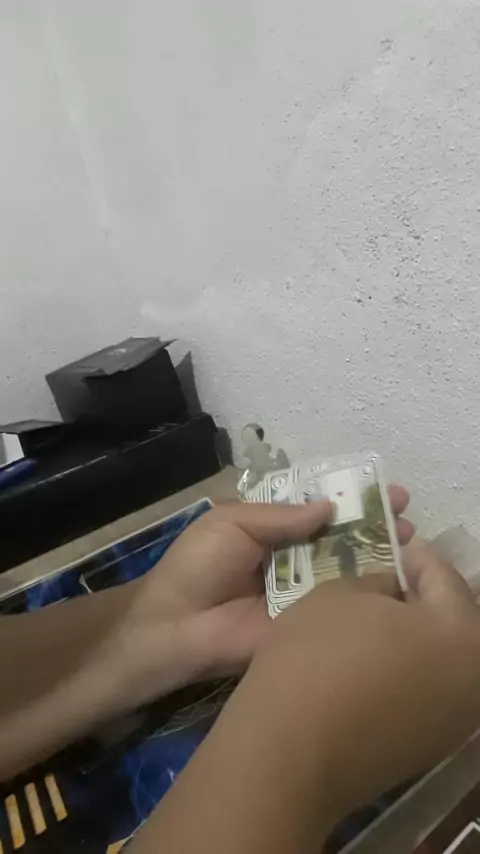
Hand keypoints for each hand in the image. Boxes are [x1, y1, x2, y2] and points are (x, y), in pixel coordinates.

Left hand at [118, 486, 412, 704]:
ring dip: (377, 553)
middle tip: (404, 512)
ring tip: (410, 538)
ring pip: (346, 569)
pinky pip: (341, 606)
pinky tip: (397, 578)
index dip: (346, 498)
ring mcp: (303, 593)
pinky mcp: (308, 624)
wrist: (177, 627)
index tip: (380, 487)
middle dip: (371, 523)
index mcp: (270, 530)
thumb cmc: (198, 566)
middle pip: (338, 537)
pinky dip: (367, 592)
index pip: (315, 509)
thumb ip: (281, 515)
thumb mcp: (233, 522)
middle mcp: (291, 559)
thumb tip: (330, 505)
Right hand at [240, 540, 479, 828]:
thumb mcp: (342, 593)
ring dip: (412, 636)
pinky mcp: (429, 747)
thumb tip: (391, 588)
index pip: (443, 574)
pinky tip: (367, 664)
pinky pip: (425, 691)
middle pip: (450, 619)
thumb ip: (378, 581)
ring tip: (370, 621)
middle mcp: (475, 678)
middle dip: (418, 596)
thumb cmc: (317, 657)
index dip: (409, 554)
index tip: (385, 543)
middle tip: (380, 580)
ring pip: (439, 658)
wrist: (290, 753)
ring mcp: (455, 719)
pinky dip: (405, 671)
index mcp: (464, 633)